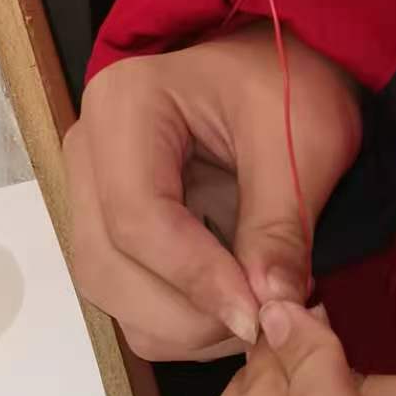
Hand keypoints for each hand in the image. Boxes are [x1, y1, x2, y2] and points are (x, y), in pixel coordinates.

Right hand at [66, 27, 361, 360]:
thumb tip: (269, 308)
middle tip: (264, 322)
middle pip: (106, 265)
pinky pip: (126, 296)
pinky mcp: (109, 225)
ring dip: (183, 325)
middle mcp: (89, 151)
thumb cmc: (290, 81)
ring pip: (110, 292)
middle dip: (187, 312)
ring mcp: (91, 191)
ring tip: (255, 313)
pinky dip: (180, 320)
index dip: (197, 279)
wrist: (278, 69)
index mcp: (125, 106)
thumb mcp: (306, 141)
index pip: (137, 218)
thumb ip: (280, 226)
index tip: (259, 316)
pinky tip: (232, 305)